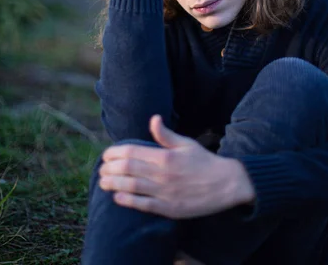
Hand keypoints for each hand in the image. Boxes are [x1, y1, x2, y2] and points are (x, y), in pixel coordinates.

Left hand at [98, 115, 255, 218]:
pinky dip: (127, 201)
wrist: (226, 185)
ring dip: (113, 184)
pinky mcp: (168, 209)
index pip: (131, 152)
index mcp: (165, 156)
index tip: (107, 154)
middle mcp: (162, 174)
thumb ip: (166, 134)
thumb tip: (153, 119)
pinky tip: (117, 196)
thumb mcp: (186, 143)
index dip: (114, 153)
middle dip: (109, 168)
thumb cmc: (204, 162)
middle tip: (101, 168)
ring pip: (131, 187)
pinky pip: (143, 205)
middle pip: (127, 170)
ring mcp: (165, 193)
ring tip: (103, 182)